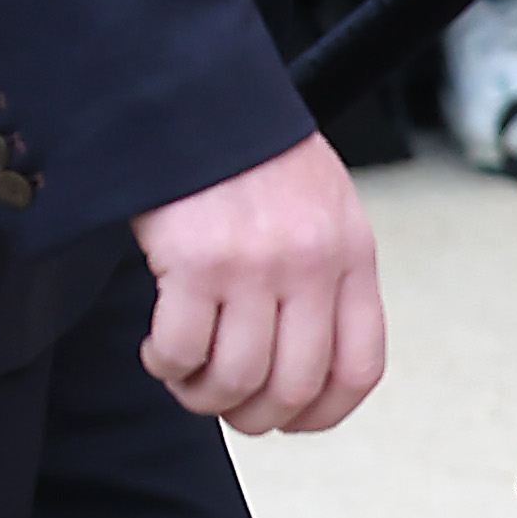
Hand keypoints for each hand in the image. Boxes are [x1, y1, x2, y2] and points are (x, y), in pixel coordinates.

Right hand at [136, 133, 386, 434]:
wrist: (197, 96)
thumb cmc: (252, 159)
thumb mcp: (321, 209)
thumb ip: (323, 278)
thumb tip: (299, 371)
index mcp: (352, 254)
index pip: (359, 368)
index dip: (323, 414)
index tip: (289, 421)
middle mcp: (312, 263)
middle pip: (293, 387)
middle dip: (252, 414)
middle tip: (220, 400)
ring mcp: (256, 264)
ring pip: (235, 380)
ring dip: (201, 395)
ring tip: (184, 374)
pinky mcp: (195, 260)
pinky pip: (180, 352)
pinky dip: (165, 364)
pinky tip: (156, 346)